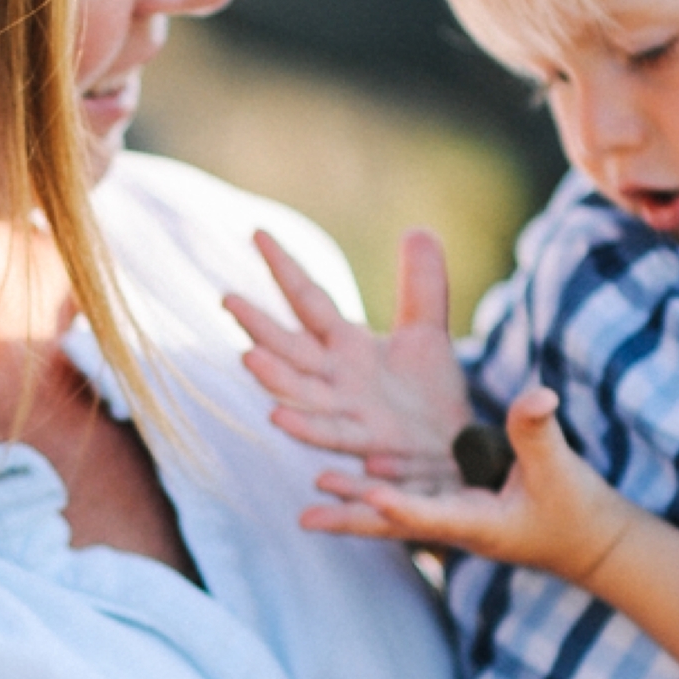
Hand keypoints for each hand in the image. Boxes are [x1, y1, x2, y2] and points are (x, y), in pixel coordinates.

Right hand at [224, 227, 471, 484]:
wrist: (450, 449)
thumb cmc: (429, 393)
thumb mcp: (428, 331)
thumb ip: (422, 285)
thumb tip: (418, 230)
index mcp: (345, 344)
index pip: (307, 299)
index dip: (284, 267)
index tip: (258, 232)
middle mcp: (334, 377)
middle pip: (289, 346)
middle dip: (259, 326)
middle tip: (227, 298)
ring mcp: (344, 410)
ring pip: (299, 391)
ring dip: (273, 377)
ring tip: (248, 356)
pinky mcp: (366, 442)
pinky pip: (329, 434)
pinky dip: (303, 426)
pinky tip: (278, 416)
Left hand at [301, 379, 628, 575]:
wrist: (584, 541)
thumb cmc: (576, 510)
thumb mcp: (561, 469)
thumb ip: (539, 433)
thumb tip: (537, 395)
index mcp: (478, 523)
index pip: (433, 515)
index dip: (401, 505)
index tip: (370, 491)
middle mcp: (454, 526)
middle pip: (393, 526)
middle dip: (352, 519)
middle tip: (307, 516)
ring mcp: (449, 519)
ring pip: (390, 516)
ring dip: (351, 505)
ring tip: (311, 494)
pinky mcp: (450, 509)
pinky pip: (402, 503)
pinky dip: (371, 495)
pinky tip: (340, 480)